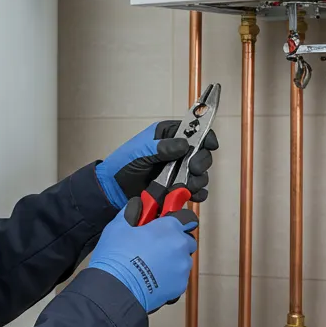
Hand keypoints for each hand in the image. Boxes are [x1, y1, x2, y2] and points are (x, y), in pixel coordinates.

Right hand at [86, 199, 199, 313]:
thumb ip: (132, 211)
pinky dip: (169, 277)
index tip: (165, 225)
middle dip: (174, 242)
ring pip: (182, 260)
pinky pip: (179, 277)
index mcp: (169, 228)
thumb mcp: (118, 226)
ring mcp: (182, 267)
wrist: (116, 289)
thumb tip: (139, 205)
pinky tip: (152, 279)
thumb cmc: (117, 256)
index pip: (185, 218)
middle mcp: (180, 246)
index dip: (174, 222)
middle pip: (186, 241)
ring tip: (151, 266)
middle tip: (155, 247)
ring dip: (172, 260)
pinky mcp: (180, 286)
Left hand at [94, 120, 219, 209]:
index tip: (210, 145)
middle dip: (201, 162)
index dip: (205, 136)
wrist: (114, 191)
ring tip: (184, 186)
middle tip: (192, 169)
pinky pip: (196, 190)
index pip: (194, 131)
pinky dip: (197, 193)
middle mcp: (177, 152)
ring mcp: (179, 171)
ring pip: (201, 173)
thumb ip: (161, 147)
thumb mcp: (139, 151)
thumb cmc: (123, 165)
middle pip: (202, 153)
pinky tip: (190, 195)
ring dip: (197, 180)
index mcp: (168, 136)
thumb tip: (184, 145)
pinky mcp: (178, 189)